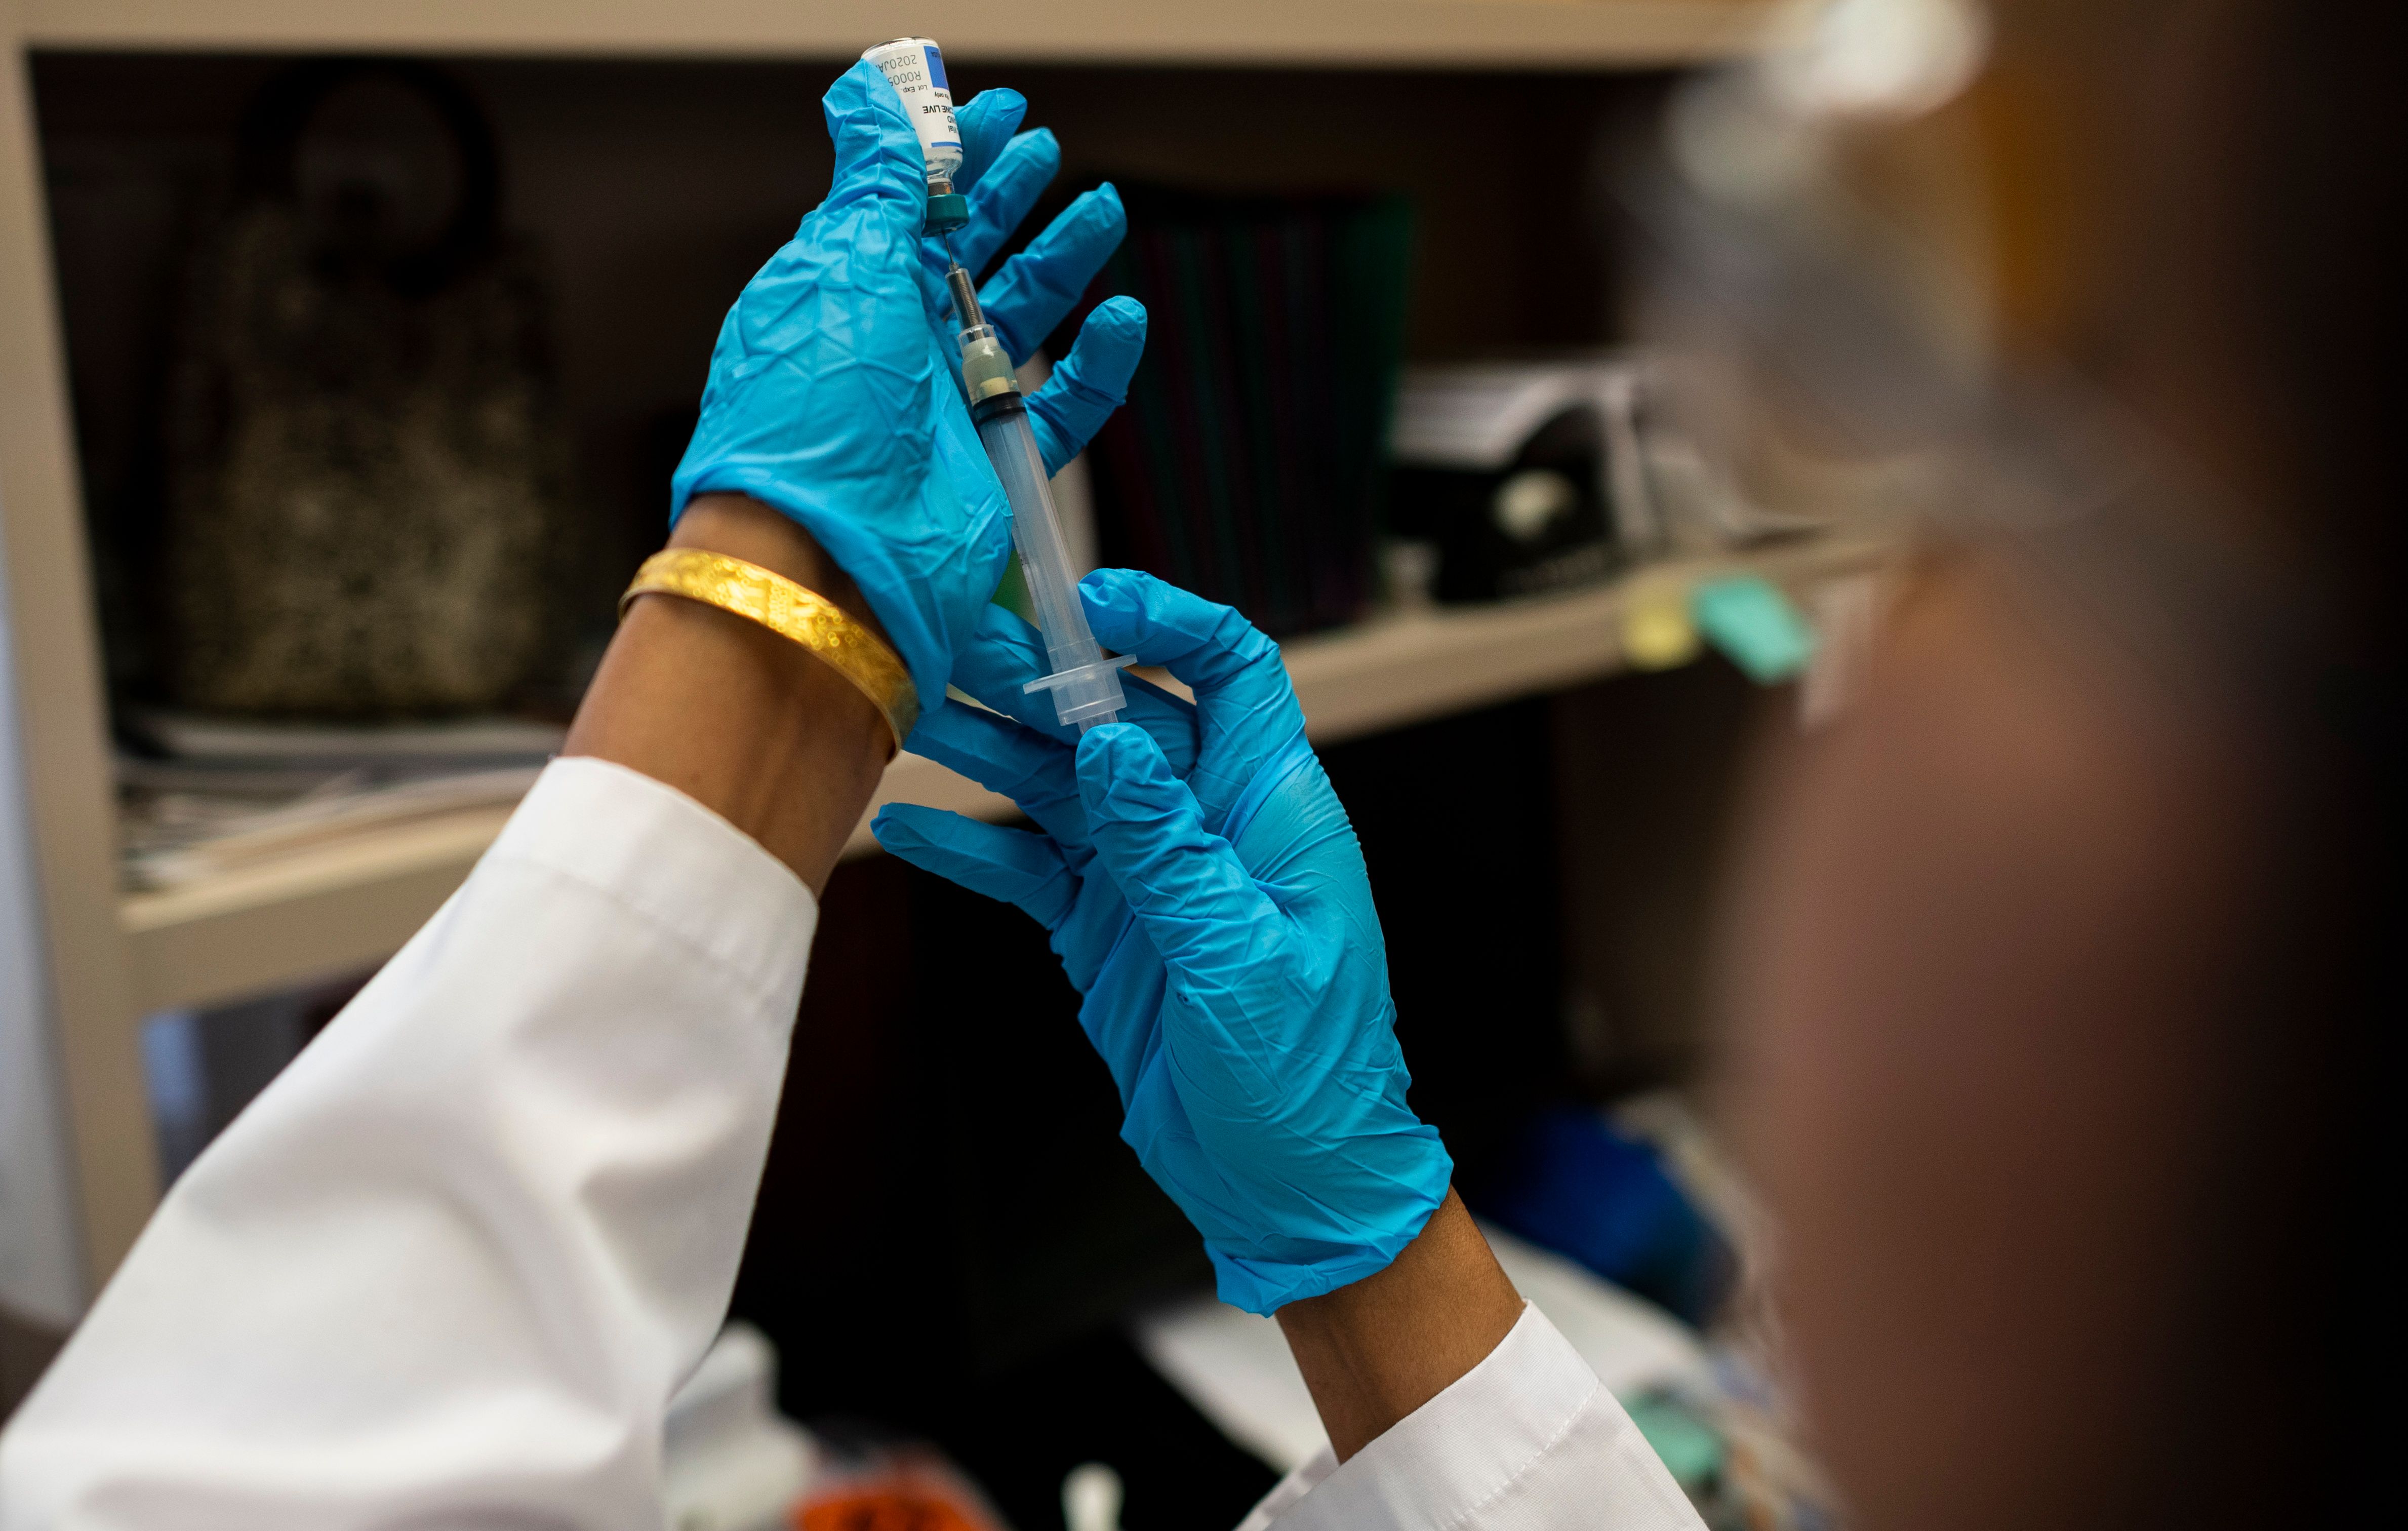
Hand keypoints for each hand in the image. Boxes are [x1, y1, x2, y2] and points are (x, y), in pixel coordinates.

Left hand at [671, 61, 1146, 726]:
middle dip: (1011, 197)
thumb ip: (874, 179)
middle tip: (1052, 154)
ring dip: (1065, 262)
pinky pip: (1062, 406)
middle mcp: (895, 346)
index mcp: (847, 291)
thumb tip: (872, 92)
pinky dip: (1100, 365)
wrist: (829, 556)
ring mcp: (947, 405)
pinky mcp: (996, 464)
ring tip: (1105, 209)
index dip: (957, 154)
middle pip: (967, 254)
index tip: (1006, 111)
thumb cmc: (815, 410)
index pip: (908, 205)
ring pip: (1021, 319)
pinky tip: (1125, 320)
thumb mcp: (840, 265)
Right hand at [873, 572, 1453, 1313]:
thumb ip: (1173, 853)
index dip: (1169, 622)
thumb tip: (1111, 748)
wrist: (1293, 1188)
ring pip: (1064, 788)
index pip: (1233, 673)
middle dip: (1042, 680)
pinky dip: (976, 846)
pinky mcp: (1107, 931)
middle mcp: (1209, 828)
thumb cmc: (1309, 1081)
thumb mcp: (1244, 961)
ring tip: (910, 711)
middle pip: (1121, 721)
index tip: (1089, 602)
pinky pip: (1033, 868)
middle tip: (952, 645)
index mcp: (1273, 812)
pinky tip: (912, 824)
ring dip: (993, 750)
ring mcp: (1152, 878)